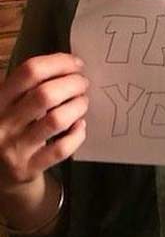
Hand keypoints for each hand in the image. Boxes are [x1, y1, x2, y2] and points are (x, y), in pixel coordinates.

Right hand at [0, 53, 88, 192]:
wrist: (1, 174)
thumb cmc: (13, 128)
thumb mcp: (11, 104)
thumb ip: (31, 85)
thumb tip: (71, 64)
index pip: (29, 71)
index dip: (59, 62)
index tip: (77, 64)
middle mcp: (2, 123)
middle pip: (46, 94)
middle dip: (74, 84)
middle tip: (83, 84)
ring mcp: (14, 148)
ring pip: (56, 120)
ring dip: (78, 106)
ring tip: (82, 103)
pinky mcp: (28, 169)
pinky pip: (61, 148)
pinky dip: (77, 134)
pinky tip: (79, 126)